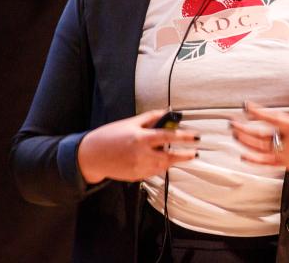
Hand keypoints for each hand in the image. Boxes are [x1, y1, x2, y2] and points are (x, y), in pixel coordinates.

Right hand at [77, 110, 198, 183]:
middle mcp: (141, 155)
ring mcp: (138, 168)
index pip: (168, 137)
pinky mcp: (135, 177)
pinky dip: (159, 166)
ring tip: (180, 155)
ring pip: (162, 166)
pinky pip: (152, 172)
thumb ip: (151, 118)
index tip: (196, 137)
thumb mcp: (131, 122)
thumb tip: (168, 112)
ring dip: (172, 161)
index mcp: (141, 138)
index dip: (185, 137)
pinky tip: (160, 160)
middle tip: (194, 153)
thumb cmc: (110, 135)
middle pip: (169, 157)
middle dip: (184, 155)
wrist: (91, 156)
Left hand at [231, 73, 288, 189]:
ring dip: (246, 143)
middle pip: (261, 136)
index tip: (246, 105)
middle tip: (231, 122)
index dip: (257, 112)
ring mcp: (288, 155)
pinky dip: (255, 161)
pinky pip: (268, 164)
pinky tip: (243, 155)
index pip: (272, 118)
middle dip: (245, 129)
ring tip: (234, 134)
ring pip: (261, 150)